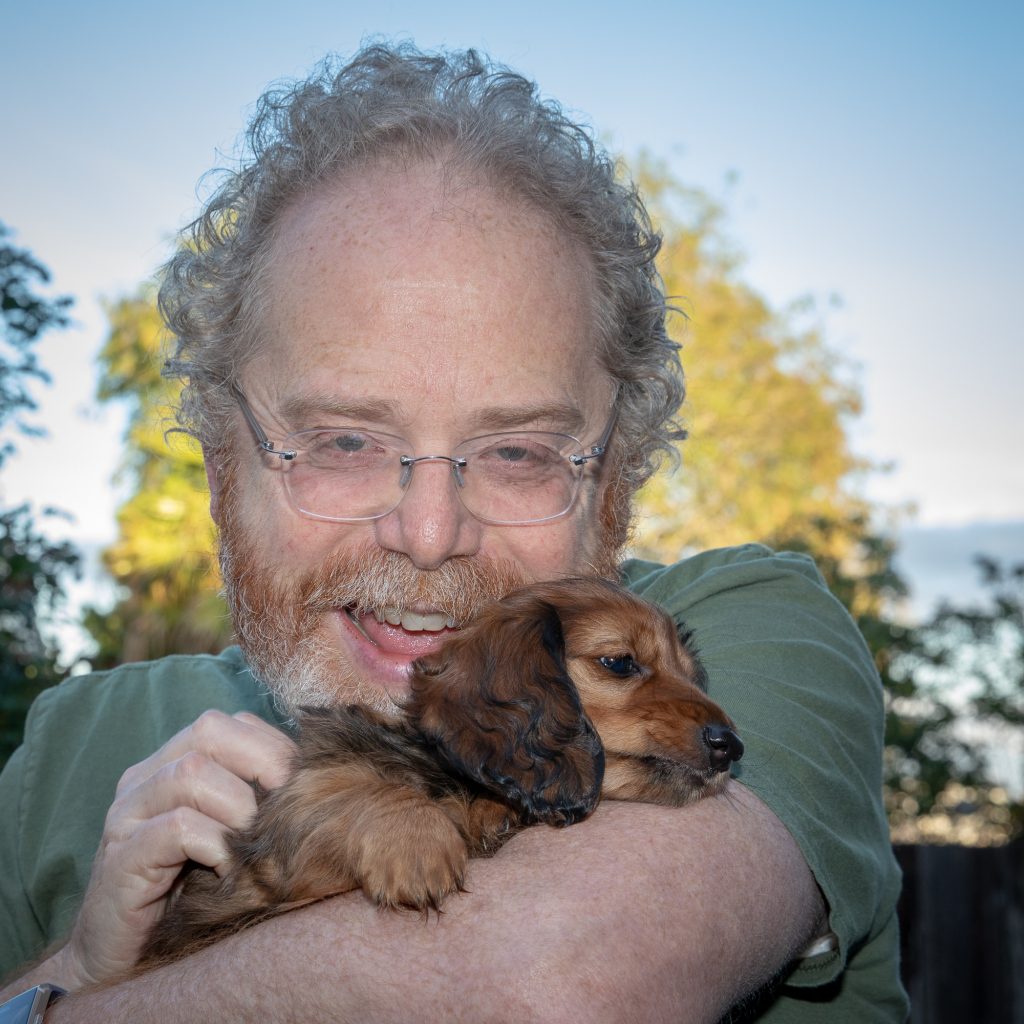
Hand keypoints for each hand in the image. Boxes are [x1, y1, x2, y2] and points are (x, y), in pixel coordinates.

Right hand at [57, 710, 294, 987]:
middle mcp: (144, 779)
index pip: (232, 724)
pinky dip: (216, 845)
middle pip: (210, 731)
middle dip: (264, 764)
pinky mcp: (119, 859)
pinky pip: (177, 828)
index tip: (306, 789)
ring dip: (241, 809)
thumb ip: (259, 802)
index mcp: (172, 764)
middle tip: (287, 813)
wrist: (122, 966)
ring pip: (192, 773)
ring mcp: (125, 816)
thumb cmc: (193, 898)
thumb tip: (323, 782)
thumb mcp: (233, 839)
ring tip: (257, 848)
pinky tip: (229, 873)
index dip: (276, 748)